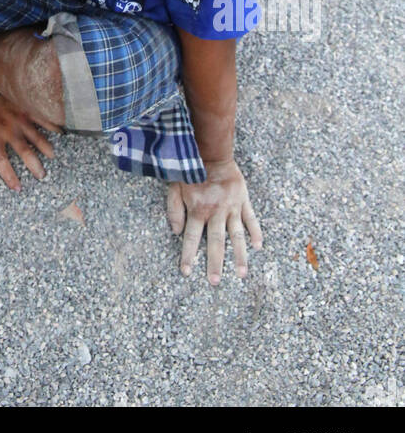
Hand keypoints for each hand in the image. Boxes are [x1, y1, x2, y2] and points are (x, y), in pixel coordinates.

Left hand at [0, 93, 57, 190]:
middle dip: (34, 166)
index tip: (17, 187)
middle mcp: (8, 130)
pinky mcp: (26, 108)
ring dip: (45, 148)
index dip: (10, 176)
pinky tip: (60, 132)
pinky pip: (41, 118)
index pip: (1, 161)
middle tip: (42, 176)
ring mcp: (19, 119)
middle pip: (24, 153)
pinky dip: (51, 125)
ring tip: (51, 157)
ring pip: (36, 137)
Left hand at [166, 158, 262, 284]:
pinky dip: (255, 232)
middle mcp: (215, 212)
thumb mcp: (175, 187)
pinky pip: (251, 219)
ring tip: (242, 273)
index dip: (188, 256)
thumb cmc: (191, 170)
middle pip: (215, 243)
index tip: (186, 273)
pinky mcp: (243, 200)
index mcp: (197, 210)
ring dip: (239, 255)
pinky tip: (258, 246)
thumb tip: (176, 232)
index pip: (191, 238)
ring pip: (236, 236)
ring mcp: (231, 207)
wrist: (211, 151)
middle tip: (215, 282)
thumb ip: (174, 210)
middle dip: (214, 264)